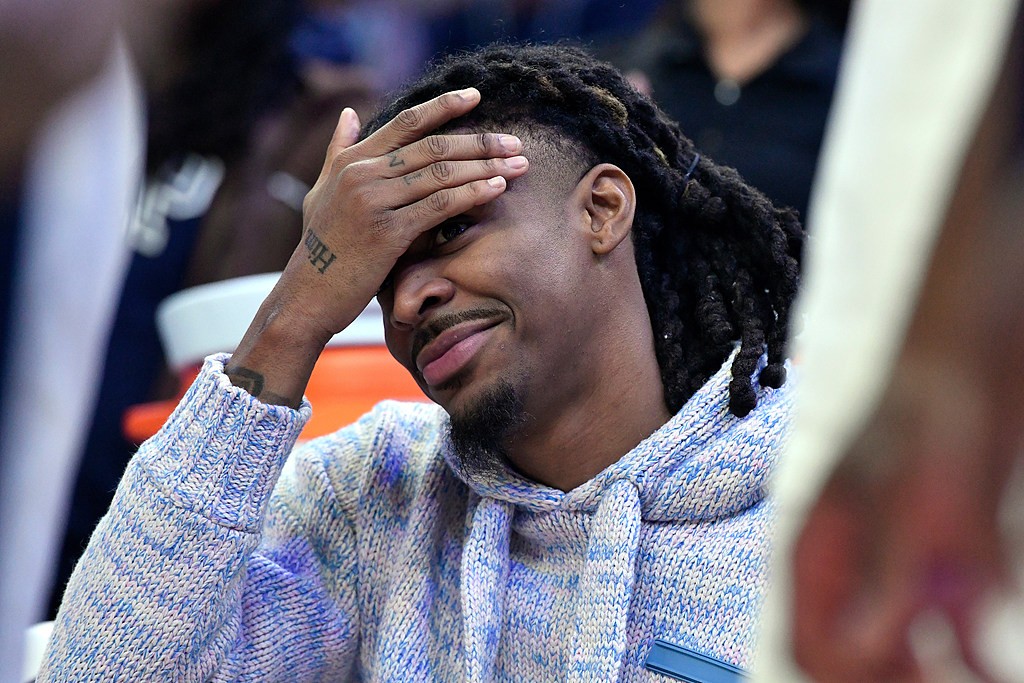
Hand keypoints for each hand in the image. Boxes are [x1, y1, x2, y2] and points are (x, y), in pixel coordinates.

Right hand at [227, 88, 528, 405]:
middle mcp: (361, 174)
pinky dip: (471, 194)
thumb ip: (338, 151)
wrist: (306, 296)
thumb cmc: (320, 248)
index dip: (443, 106)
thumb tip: (350, 112)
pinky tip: (497, 189)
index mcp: (351, 161)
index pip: (405, 123)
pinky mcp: (387, 232)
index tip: (476, 97)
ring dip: (485, 167)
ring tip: (518, 165)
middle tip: (515, 142)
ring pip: (440, 173)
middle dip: (479, 142)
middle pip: (432, 146)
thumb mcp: (322, 192)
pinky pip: (439, 206)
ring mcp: (374, 201)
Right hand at [790, 362, 1018, 681]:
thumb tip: (861, 647)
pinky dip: (975, 649)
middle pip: (859, 657)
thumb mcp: (910, 489)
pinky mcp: (949, 554)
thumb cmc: (927, 399)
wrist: (972, 348)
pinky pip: (955, 624)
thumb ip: (887, 569)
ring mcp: (903, 561)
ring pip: (909, 650)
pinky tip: (995, 660)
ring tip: (985, 679)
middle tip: (947, 682)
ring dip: (941, 673)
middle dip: (897, 680)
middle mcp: (857, 563)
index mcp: (823, 547)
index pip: (814, 643)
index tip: (908, 677)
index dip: (852, 676)